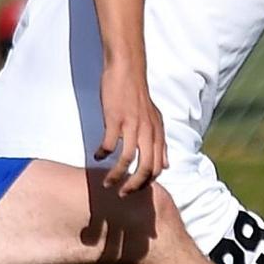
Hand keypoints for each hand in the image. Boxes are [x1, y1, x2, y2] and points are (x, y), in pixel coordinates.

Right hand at [96, 63, 167, 193]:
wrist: (127, 70)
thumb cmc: (138, 95)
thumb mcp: (155, 120)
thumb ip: (160, 143)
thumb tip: (166, 166)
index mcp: (157, 133)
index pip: (157, 167)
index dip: (146, 183)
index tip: (134, 189)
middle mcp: (148, 131)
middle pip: (145, 168)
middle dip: (133, 186)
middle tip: (122, 193)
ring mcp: (132, 125)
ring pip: (127, 160)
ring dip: (115, 175)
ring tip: (106, 182)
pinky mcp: (115, 119)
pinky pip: (109, 144)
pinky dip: (102, 154)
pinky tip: (97, 155)